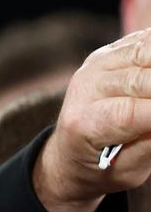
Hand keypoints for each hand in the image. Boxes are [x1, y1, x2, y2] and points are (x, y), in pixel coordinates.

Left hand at [34, 27, 150, 211]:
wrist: (68, 153)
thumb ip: (150, 142)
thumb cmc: (102, 167)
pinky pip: (143, 41)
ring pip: (146, 52)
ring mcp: (94, 67)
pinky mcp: (106, 53)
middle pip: (144, 78)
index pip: (134, 112)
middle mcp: (84, 90)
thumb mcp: (128, 170)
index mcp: (83, 124)